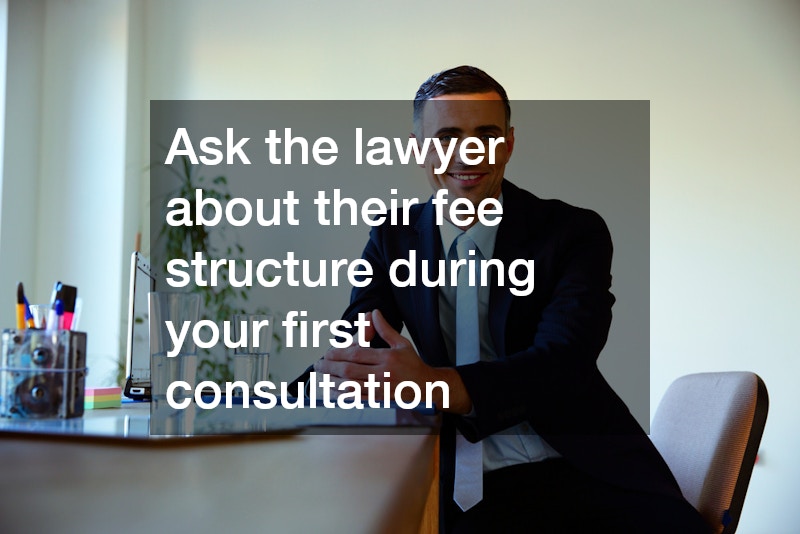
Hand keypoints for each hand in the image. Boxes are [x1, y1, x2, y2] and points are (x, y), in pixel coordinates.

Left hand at [314, 309, 470, 412]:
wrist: (428, 387)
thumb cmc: (414, 364)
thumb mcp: (402, 343)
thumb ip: (385, 329)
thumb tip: (374, 313)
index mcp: (387, 357)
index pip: (358, 353)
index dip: (339, 352)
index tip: (328, 352)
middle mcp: (383, 374)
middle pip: (350, 370)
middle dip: (331, 367)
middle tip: (318, 365)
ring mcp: (381, 389)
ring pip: (351, 386)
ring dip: (333, 382)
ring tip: (321, 377)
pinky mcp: (380, 401)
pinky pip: (358, 398)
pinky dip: (343, 395)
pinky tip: (333, 391)